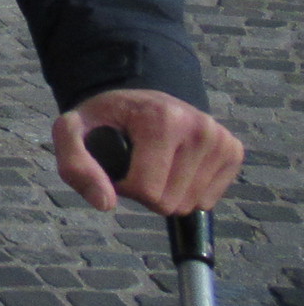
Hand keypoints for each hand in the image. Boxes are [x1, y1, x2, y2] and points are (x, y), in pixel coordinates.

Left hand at [54, 88, 242, 216]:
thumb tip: (105, 203)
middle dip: (146, 193)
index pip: (147, 191)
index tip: (117, 166)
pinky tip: (176, 166)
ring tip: (155, 163)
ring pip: (191, 205)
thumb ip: (76, 166)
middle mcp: (199, 126)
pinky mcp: (233, 151)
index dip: (124, 188)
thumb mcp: (73, 132)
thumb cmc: (105, 119)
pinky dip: (188, 191)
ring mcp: (221, 139)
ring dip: (167, 193)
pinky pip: (209, 200)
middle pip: (170, 203)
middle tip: (137, 164)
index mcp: (161, 118)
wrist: (139, 100)